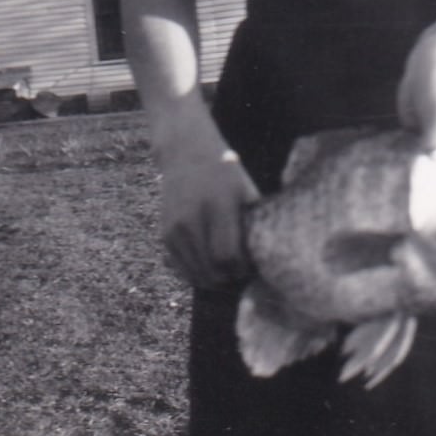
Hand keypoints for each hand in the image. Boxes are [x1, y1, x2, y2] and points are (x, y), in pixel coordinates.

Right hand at [156, 120, 260, 288]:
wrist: (186, 155)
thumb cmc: (226, 176)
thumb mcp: (247, 192)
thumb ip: (255, 224)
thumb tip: (270, 258)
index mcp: (218, 206)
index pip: (228, 256)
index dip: (242, 269)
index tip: (252, 266)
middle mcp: (192, 219)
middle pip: (212, 270)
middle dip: (230, 279)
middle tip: (243, 273)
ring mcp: (175, 229)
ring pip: (196, 275)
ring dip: (215, 281)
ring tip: (229, 272)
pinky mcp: (165, 235)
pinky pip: (182, 269)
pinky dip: (198, 275)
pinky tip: (212, 268)